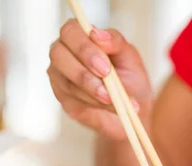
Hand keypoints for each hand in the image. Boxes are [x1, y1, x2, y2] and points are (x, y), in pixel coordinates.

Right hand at [48, 19, 152, 139]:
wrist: (132, 107)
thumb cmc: (128, 75)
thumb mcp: (129, 55)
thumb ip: (115, 42)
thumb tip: (98, 34)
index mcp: (78, 37)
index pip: (70, 31)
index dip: (84, 47)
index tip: (105, 64)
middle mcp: (63, 55)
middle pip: (58, 55)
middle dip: (84, 71)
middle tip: (106, 80)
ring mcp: (60, 79)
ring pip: (68, 83)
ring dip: (93, 92)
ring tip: (115, 99)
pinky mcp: (64, 101)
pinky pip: (75, 102)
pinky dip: (96, 106)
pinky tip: (112, 108)